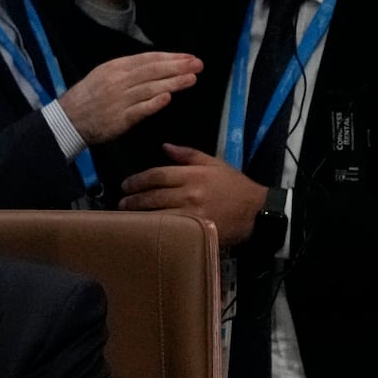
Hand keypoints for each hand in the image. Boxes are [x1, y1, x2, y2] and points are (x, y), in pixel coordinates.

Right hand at [57, 52, 201, 143]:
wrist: (69, 119)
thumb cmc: (89, 97)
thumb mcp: (104, 74)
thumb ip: (128, 71)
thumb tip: (155, 66)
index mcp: (116, 67)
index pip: (148, 59)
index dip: (170, 58)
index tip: (188, 57)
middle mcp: (119, 80)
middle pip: (153, 71)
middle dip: (177, 67)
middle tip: (198, 64)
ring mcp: (120, 99)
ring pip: (150, 88)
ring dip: (173, 83)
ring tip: (192, 79)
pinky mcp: (120, 118)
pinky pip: (140, 109)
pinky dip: (154, 103)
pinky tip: (168, 98)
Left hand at [118, 142, 267, 245]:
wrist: (257, 211)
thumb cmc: (235, 186)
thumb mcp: (214, 163)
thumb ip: (188, 154)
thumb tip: (164, 146)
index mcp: (193, 175)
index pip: (157, 175)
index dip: (138, 180)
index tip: (125, 185)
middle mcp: (190, 193)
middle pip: (154, 195)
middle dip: (134, 199)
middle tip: (120, 203)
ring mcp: (193, 214)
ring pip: (158, 214)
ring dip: (138, 216)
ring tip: (125, 217)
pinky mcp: (197, 231)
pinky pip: (170, 230)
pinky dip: (154, 229)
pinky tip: (143, 230)